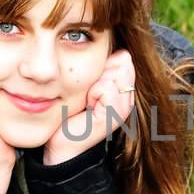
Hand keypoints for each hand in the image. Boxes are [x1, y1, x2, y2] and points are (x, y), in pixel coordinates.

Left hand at [44, 49, 135, 164]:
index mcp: (125, 89)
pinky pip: (106, 87)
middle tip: (89, 93)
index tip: (91, 85)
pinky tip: (88, 107)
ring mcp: (125, 107)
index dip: (104, 64)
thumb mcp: (88, 84)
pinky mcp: (116, 115)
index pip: (124, 57)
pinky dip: (93, 94)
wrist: (63, 143)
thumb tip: (119, 51)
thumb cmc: (71, 112)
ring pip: (115, 72)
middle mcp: (129, 98)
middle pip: (122, 61)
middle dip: (100, 72)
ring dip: (95, 83)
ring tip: (88, 101)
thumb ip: (104, 67)